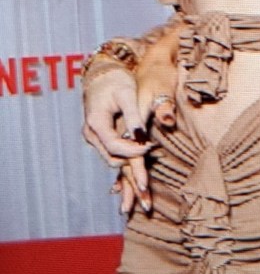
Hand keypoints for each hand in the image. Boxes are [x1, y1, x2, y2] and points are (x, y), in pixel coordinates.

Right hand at [83, 23, 180, 212]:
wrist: (102, 73)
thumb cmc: (117, 80)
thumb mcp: (126, 92)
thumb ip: (133, 115)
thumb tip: (141, 134)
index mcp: (97, 123)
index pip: (116, 146)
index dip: (135, 152)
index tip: (152, 151)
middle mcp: (93, 135)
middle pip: (114, 162)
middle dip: (131, 181)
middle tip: (147, 200)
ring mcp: (97, 138)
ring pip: (115, 163)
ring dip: (129, 180)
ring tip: (144, 200)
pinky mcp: (105, 139)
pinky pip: (115, 158)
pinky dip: (124, 172)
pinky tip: (129, 191)